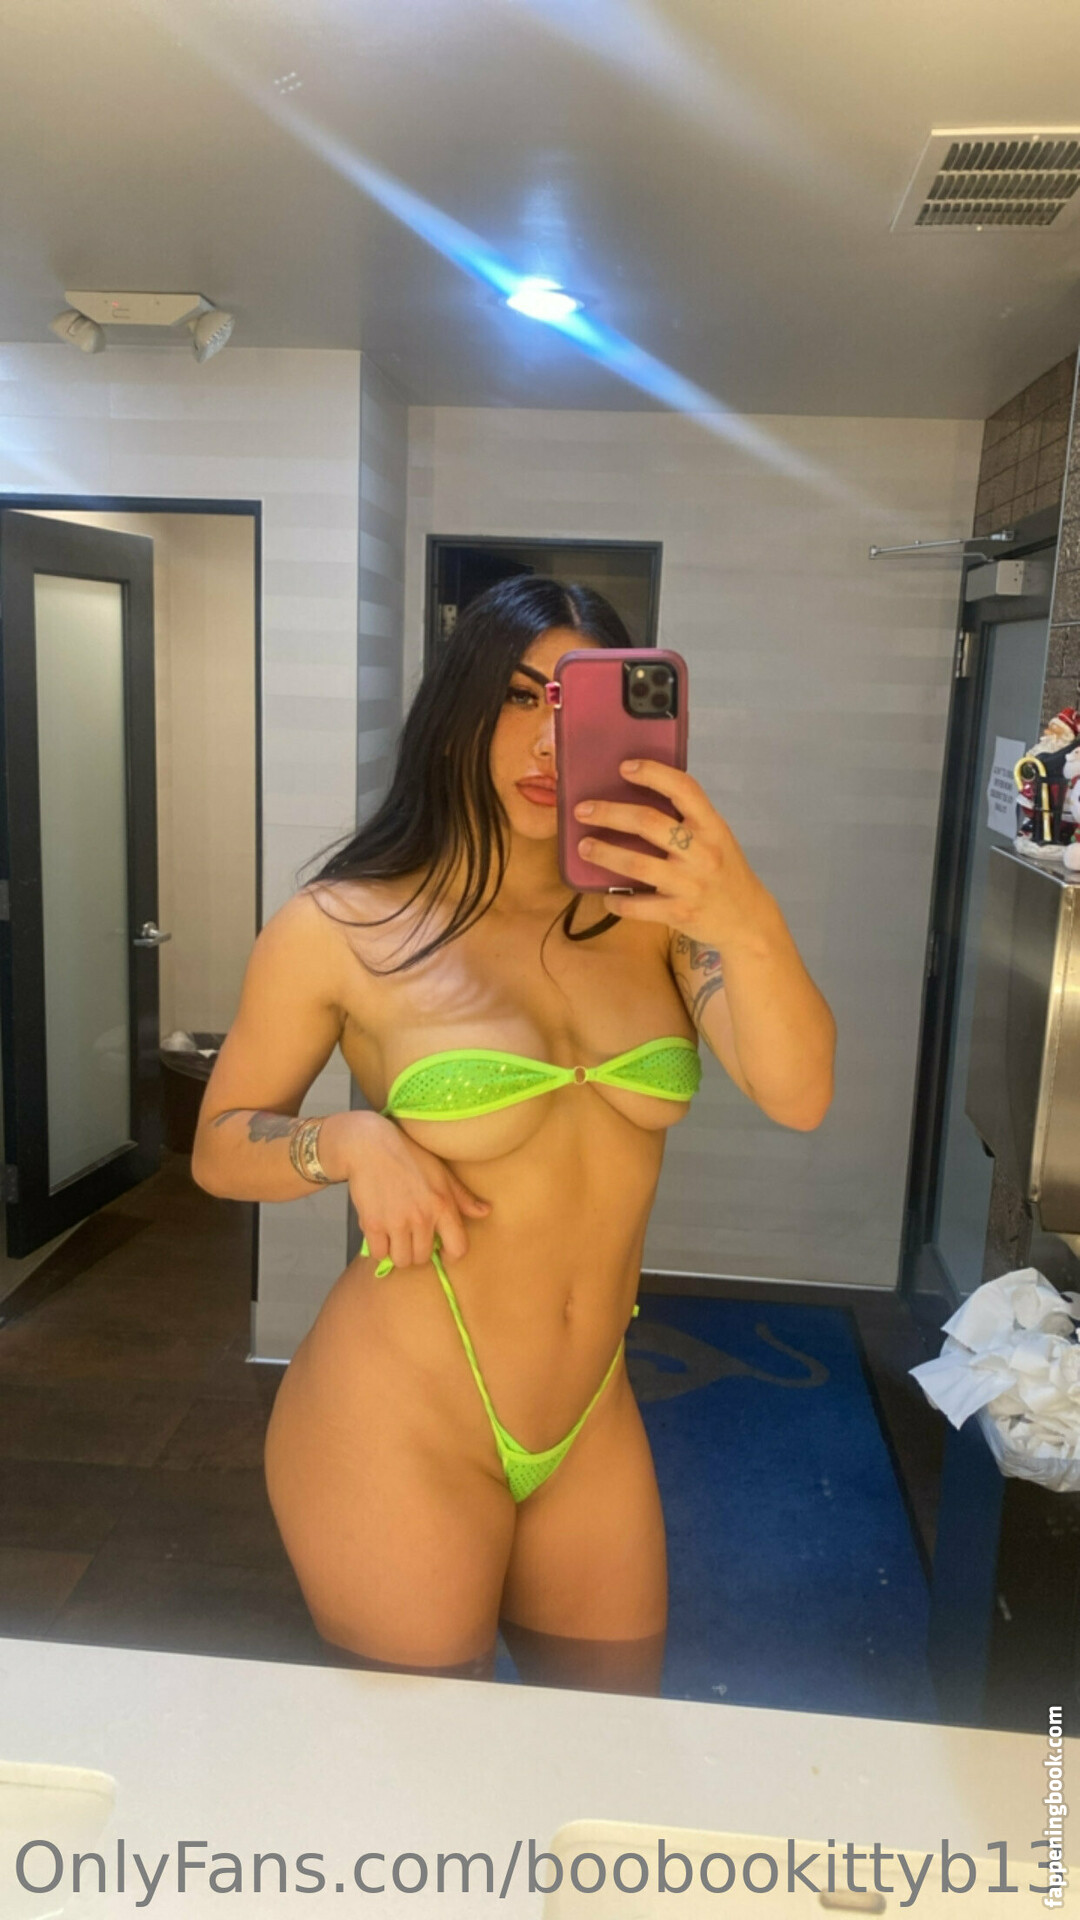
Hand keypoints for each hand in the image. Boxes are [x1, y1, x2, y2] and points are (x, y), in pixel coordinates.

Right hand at [318, 1111, 489, 1269]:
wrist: (370, 1146)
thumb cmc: (409, 1157)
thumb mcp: (441, 1173)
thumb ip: (462, 1198)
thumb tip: (486, 1212)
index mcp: (442, 1205)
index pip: (458, 1248)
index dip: (450, 1253)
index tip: (440, 1248)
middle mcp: (422, 1217)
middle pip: (423, 1258)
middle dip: (417, 1251)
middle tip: (411, 1235)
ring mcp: (397, 1222)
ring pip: (402, 1260)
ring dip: (398, 1251)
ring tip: (395, 1235)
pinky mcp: (373, 1224)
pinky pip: (379, 1254)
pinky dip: (379, 1247)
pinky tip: (380, 1231)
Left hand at [573, 757, 769, 946]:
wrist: (748, 920)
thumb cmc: (725, 872)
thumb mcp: (717, 838)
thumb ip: (689, 820)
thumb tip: (640, 796)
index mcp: (712, 827)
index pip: (684, 789)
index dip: (653, 773)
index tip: (624, 767)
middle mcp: (702, 852)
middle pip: (649, 823)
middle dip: (610, 813)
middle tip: (582, 810)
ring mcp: (690, 884)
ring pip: (637, 864)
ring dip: (605, 853)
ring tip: (584, 847)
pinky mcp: (679, 913)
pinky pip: (639, 906)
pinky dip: (618, 901)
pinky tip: (606, 896)